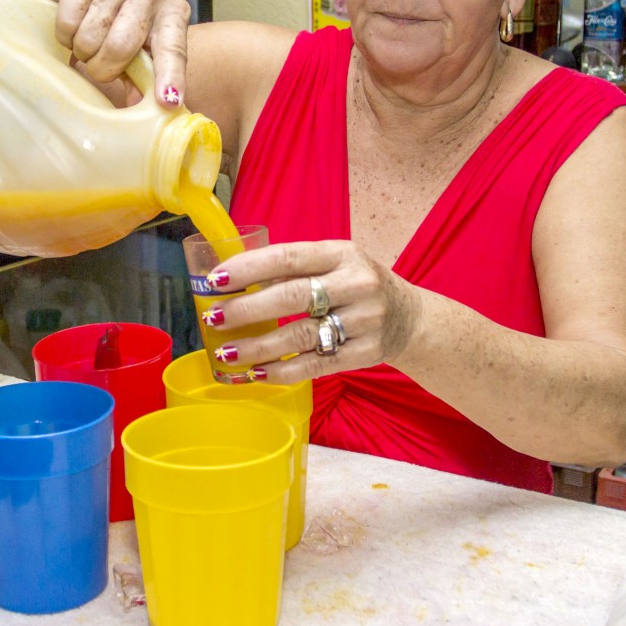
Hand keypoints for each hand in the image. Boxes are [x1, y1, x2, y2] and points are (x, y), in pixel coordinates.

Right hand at [51, 0, 190, 106]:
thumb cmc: (131, 32)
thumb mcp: (145, 57)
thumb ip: (145, 82)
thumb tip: (138, 107)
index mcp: (174, 13)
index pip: (173, 50)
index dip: (169, 77)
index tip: (167, 101)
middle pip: (120, 46)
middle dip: (104, 68)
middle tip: (101, 68)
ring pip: (89, 37)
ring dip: (83, 52)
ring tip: (90, 46)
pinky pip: (67, 22)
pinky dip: (65, 37)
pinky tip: (76, 30)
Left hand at [203, 240, 420, 382]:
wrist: (411, 319)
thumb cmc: (357, 286)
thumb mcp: (335, 263)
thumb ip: (294, 269)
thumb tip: (234, 279)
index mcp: (342, 253)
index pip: (288, 256)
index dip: (249, 268)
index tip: (215, 280)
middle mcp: (355, 284)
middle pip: (292, 296)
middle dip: (246, 308)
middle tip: (214, 318)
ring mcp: (363, 321)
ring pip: (300, 335)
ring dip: (257, 346)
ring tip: (226, 353)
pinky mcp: (364, 354)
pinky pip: (315, 365)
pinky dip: (281, 371)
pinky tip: (256, 372)